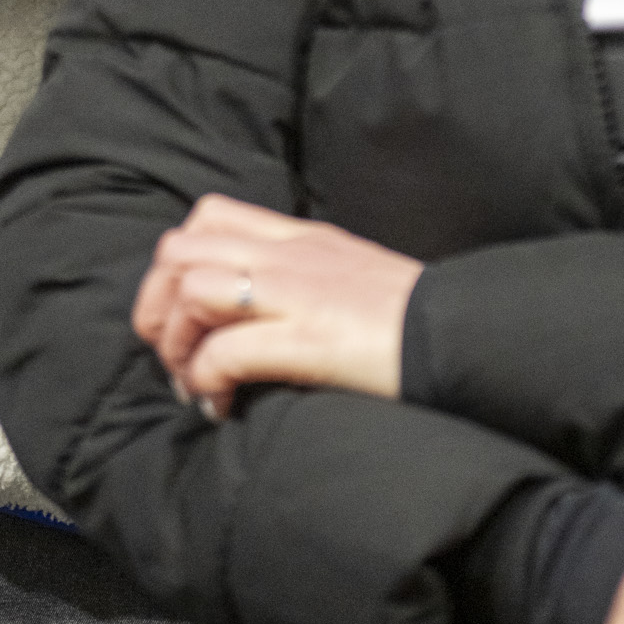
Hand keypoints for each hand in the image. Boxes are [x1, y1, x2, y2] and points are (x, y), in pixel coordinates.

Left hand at [131, 194, 422, 420]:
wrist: (465, 335)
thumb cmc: (410, 319)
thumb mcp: (349, 274)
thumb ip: (303, 277)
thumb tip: (254, 310)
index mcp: (300, 237)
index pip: (209, 216)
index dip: (175, 265)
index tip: (182, 314)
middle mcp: (290, 255)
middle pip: (181, 251)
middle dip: (159, 306)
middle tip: (173, 356)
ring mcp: (297, 294)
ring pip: (192, 292)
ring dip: (178, 346)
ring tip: (195, 386)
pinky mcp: (308, 340)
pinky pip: (226, 351)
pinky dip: (208, 382)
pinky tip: (222, 408)